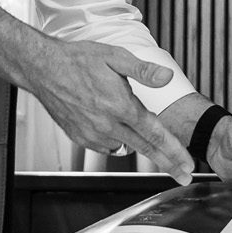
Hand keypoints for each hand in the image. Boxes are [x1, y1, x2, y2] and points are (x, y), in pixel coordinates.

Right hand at [24, 39, 194, 182]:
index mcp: (120, 105)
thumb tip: (167, 77)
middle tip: (184, 175)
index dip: (175, 151)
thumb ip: (144, 70)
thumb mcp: (115, 57)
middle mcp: (107, 124)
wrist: (42, 68)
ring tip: (153, 145)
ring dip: (140, 147)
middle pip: (145, 149)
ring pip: (125, 147)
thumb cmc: (77, 60)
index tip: (188, 164)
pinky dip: (116, 141)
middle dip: (168, 164)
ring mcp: (92, 134)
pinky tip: (117, 129)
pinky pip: (106, 146)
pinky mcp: (80, 137)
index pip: (155, 134)